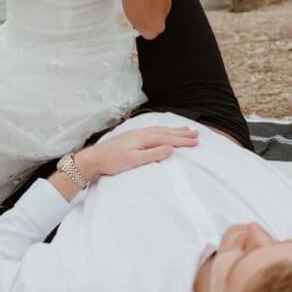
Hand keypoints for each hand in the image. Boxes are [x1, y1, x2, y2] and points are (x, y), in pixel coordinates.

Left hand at [76, 125, 198, 182]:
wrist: (94, 159)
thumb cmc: (112, 162)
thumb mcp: (133, 160)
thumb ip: (153, 154)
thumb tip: (171, 149)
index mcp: (143, 139)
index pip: (167, 139)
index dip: (182, 140)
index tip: (196, 142)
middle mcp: (141, 133)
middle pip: (166, 132)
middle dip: (181, 133)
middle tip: (196, 133)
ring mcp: (136, 134)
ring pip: (160, 130)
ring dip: (173, 130)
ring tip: (185, 130)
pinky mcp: (132, 137)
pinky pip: (153, 131)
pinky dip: (163, 130)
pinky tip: (163, 131)